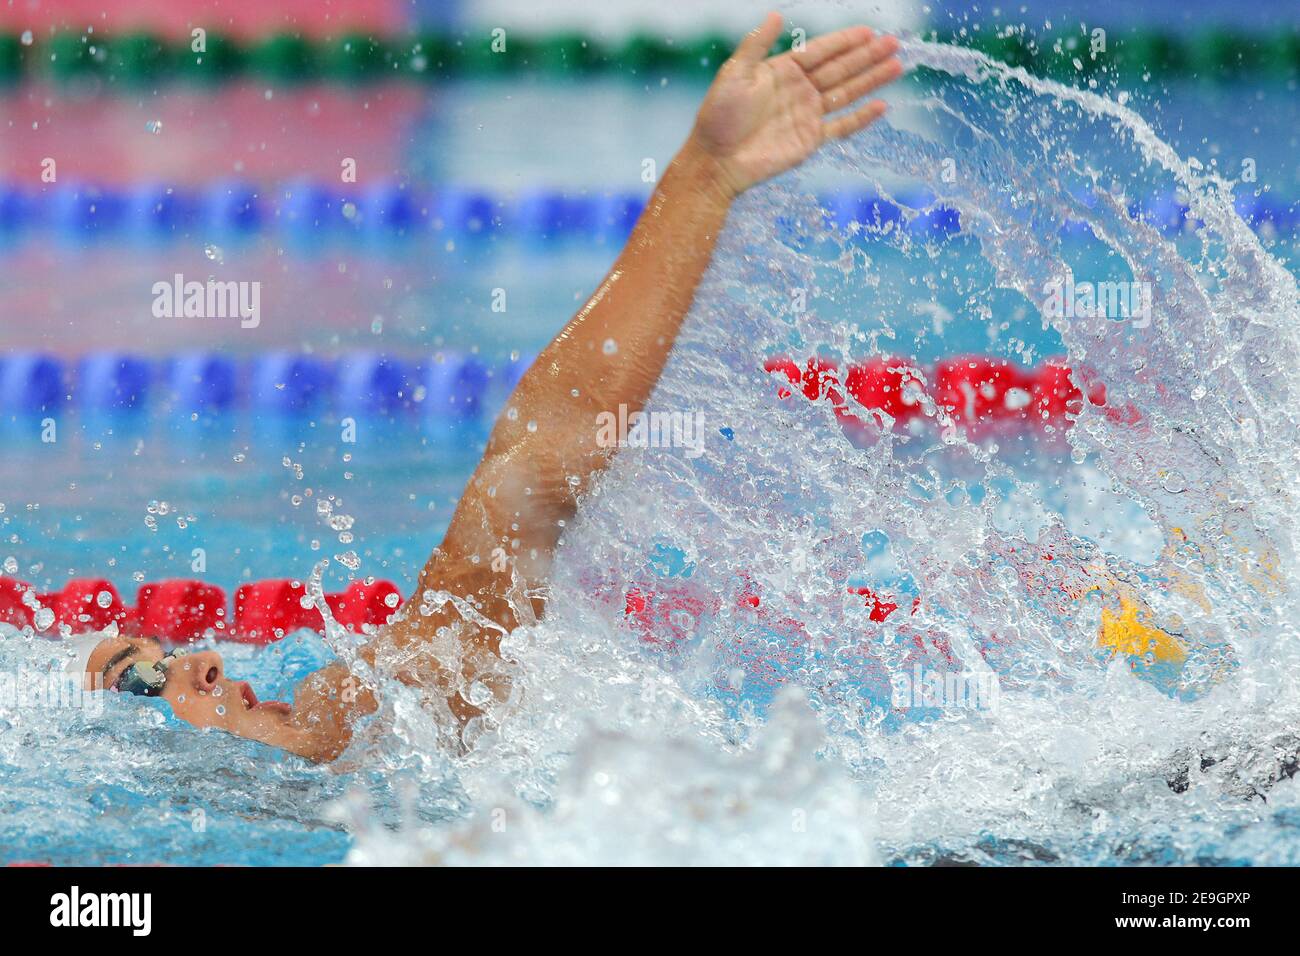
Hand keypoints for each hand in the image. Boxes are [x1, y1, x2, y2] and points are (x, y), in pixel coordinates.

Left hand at [688, 12, 902, 197]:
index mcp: (782, 71)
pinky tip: (881, 105)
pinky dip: (861, 118)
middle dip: (867, 56)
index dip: (844, 41)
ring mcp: (806, 115)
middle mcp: (798, 90)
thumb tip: (777, 15)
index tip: (868, 31)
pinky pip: (841, 127)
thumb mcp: (735, 73)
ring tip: (897, 65)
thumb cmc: (718, 116)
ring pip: (847, 93)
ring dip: (871, 80)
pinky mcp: (810, 140)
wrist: (716, 160)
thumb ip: (756, 45)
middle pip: (840, 69)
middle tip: (893, 43)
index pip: (820, 51)